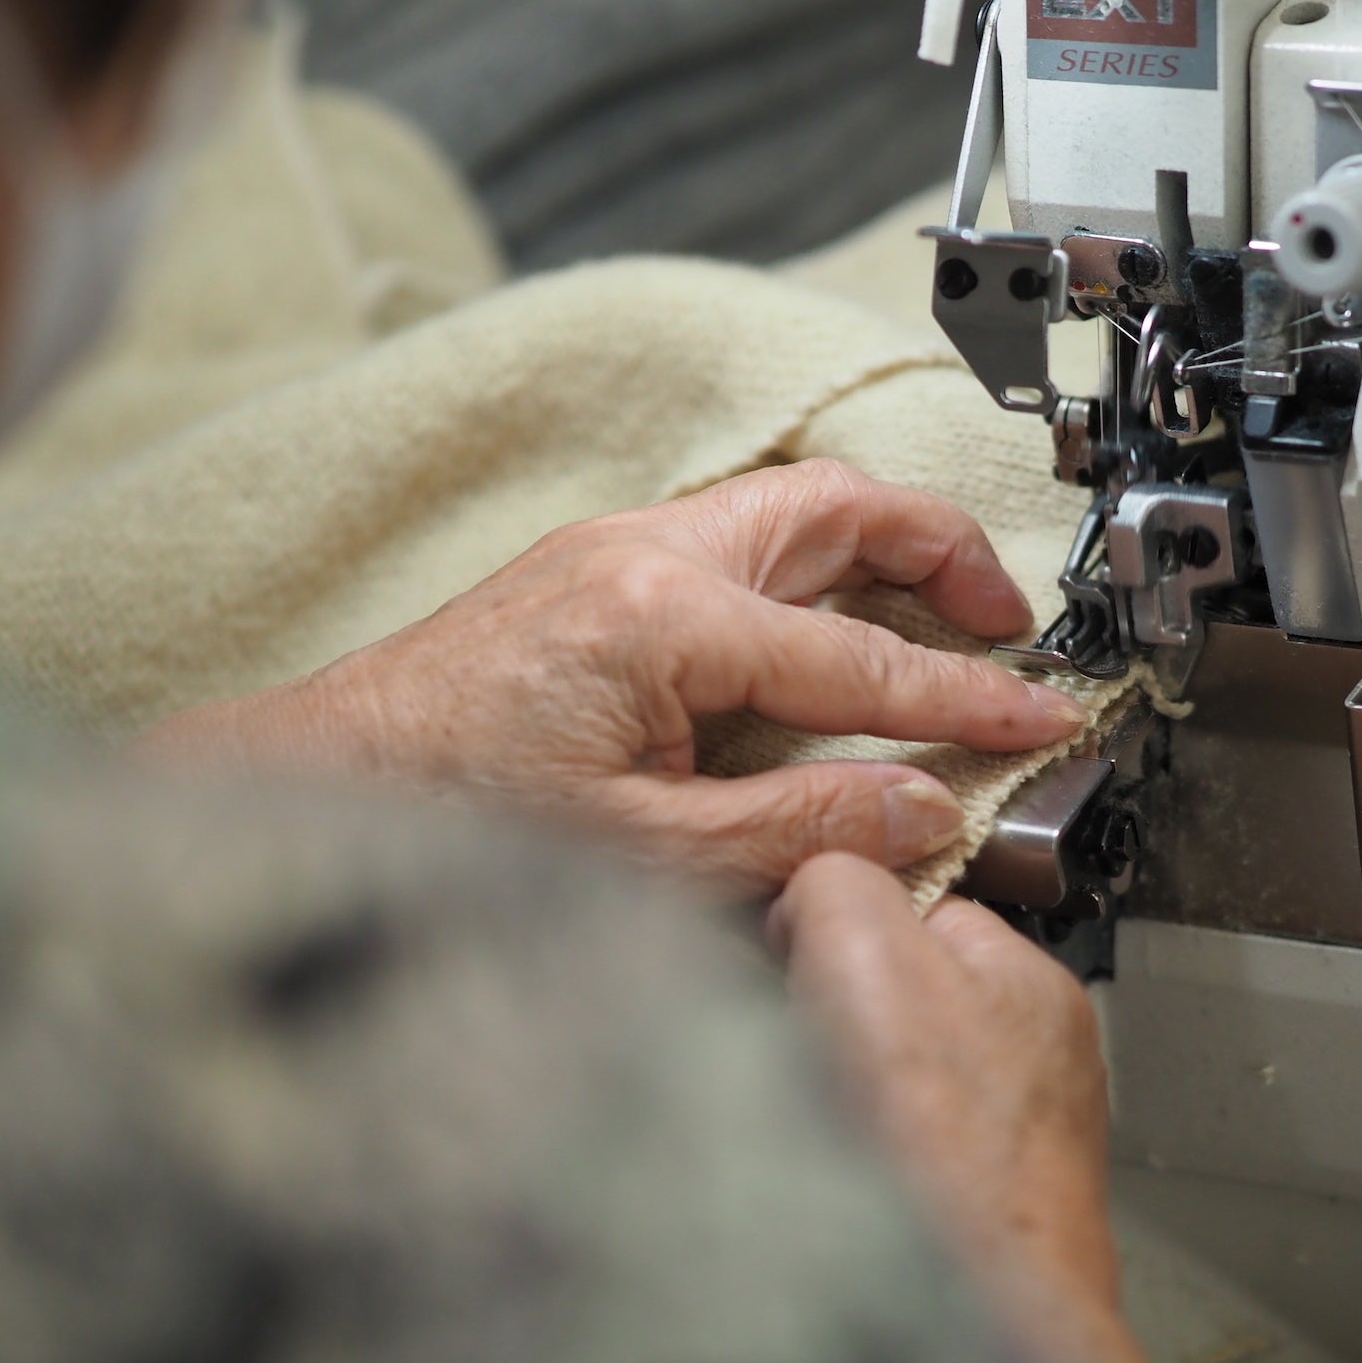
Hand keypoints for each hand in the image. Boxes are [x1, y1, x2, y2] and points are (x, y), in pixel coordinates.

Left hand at [139, 461, 1086, 885]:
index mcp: (662, 617)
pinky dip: (816, 568)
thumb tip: (923, 809)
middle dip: (940, 551)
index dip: (963, 696)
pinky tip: (835, 625)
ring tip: (942, 614)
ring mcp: (617, 548)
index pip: (858, 657)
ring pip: (791, 508)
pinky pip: (742, 539)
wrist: (326, 788)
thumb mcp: (647, 855)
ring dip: (881, 550)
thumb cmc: (454, 822)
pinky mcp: (599, 570)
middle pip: (836, 506)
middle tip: (1003, 618)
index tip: (1035, 717)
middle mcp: (644, 553)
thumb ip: (800, 828)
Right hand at [769, 854, 1160, 1362]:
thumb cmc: (943, 1143)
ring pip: (900, 1080)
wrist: (972, 1304)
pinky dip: (865, 1152)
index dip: (844, 920)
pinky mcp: (981, 1211)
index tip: (799, 956)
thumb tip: (812, 887)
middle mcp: (1039, 1060)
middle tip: (812, 1043)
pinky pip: (901, 1151)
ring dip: (851, 1086)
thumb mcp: (865, 946)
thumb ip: (838, 882)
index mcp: (1033, 980)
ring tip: (831, 1113)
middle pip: (905, 993)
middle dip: (845, 1008)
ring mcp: (1014, 1143)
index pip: (921, 905)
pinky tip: (848, 1168)